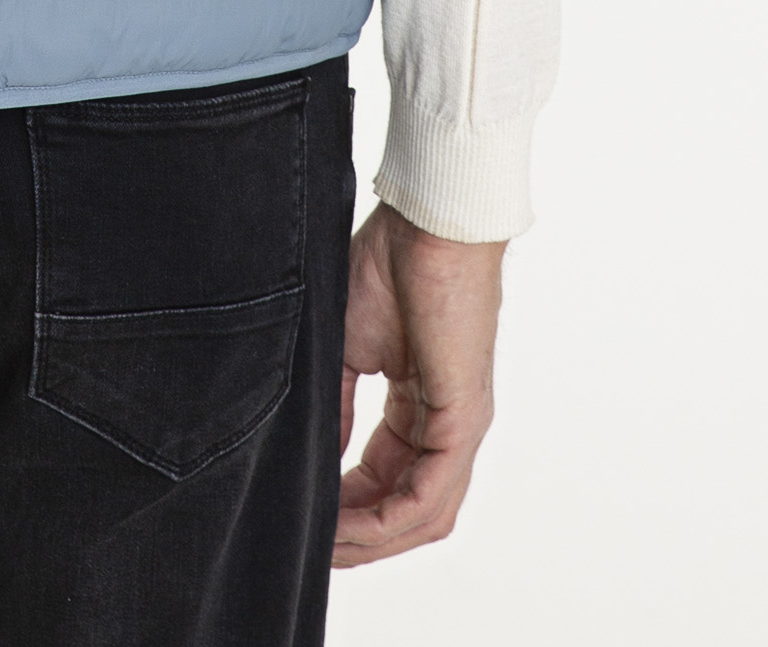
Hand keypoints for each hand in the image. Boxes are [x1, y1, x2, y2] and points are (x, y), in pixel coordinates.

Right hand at [334, 201, 503, 566]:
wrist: (428, 220)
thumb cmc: (392, 261)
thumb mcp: (349, 344)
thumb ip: (337, 404)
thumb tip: (318, 455)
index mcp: (422, 405)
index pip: (387, 479)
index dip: (347, 507)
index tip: (304, 516)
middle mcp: (449, 424)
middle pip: (408, 510)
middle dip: (358, 536)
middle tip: (310, 548)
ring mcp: (461, 425)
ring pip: (422, 514)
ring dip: (371, 538)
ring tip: (324, 546)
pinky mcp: (463, 417)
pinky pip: (430, 493)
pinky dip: (389, 518)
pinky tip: (350, 524)